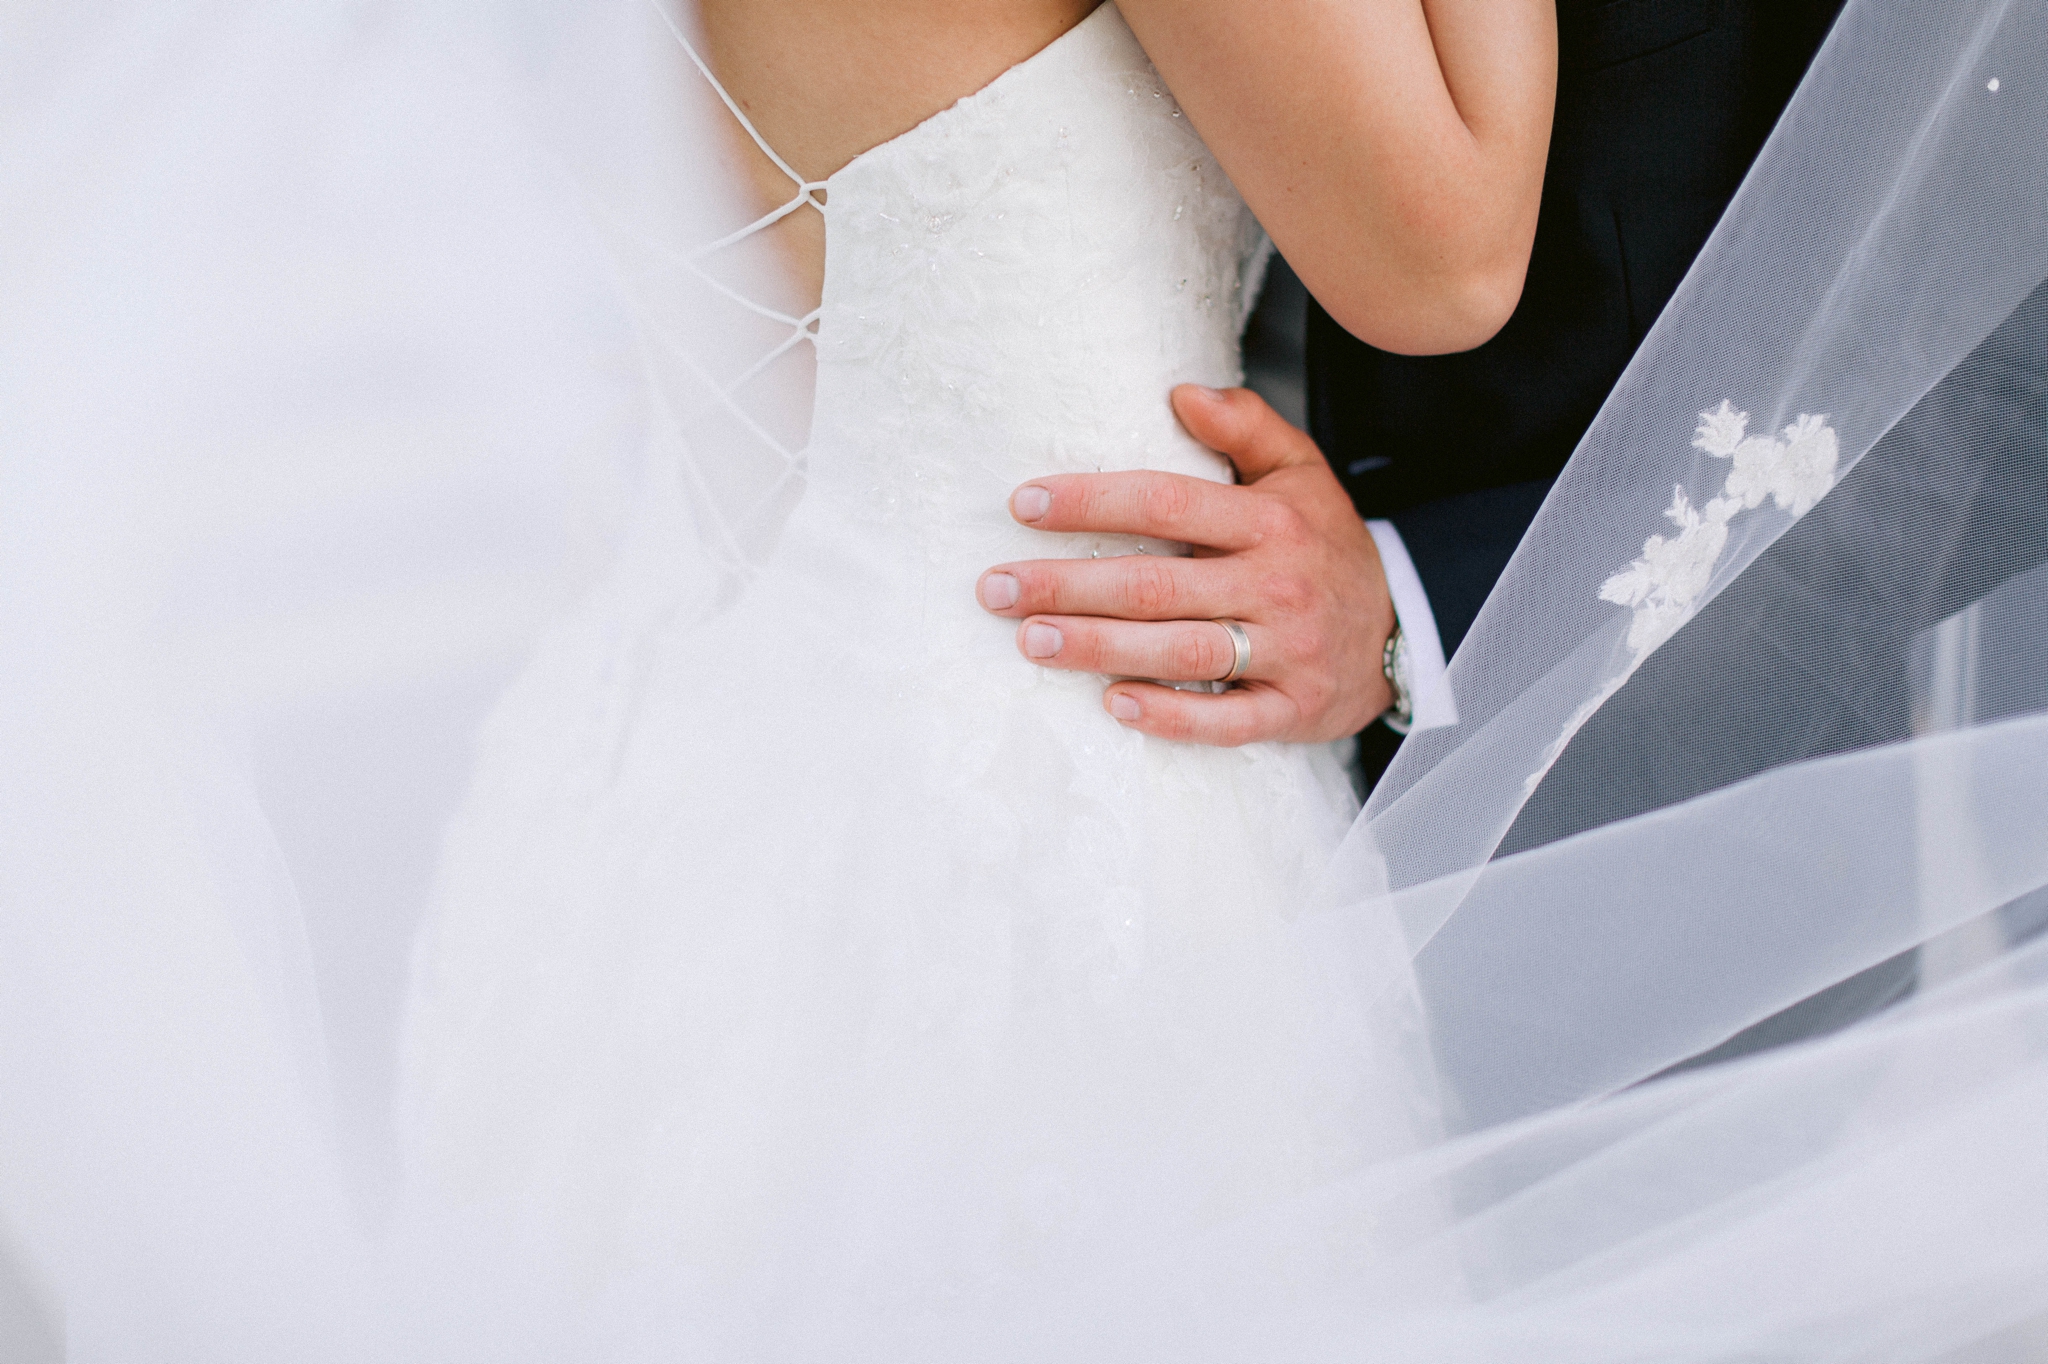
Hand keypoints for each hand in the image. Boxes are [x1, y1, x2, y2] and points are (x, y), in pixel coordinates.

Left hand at [976, 385, 1395, 745]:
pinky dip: (1170, 715)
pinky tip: (1112, 703)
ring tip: (1031, 640)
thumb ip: (1246, 425)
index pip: (1165, 502)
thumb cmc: (1324, 545)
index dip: (1091, 502)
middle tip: (996, 588)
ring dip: (1098, 648)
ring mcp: (1286, 651)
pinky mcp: (1292, 708)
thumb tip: (1181, 392)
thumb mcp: (1301, 472)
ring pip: (1180, 651)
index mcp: (1270, 520)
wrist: (1401, 631)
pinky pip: (1225, 720)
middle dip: (1066, 586)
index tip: (1024, 504)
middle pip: (1155, 584)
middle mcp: (1276, 584)